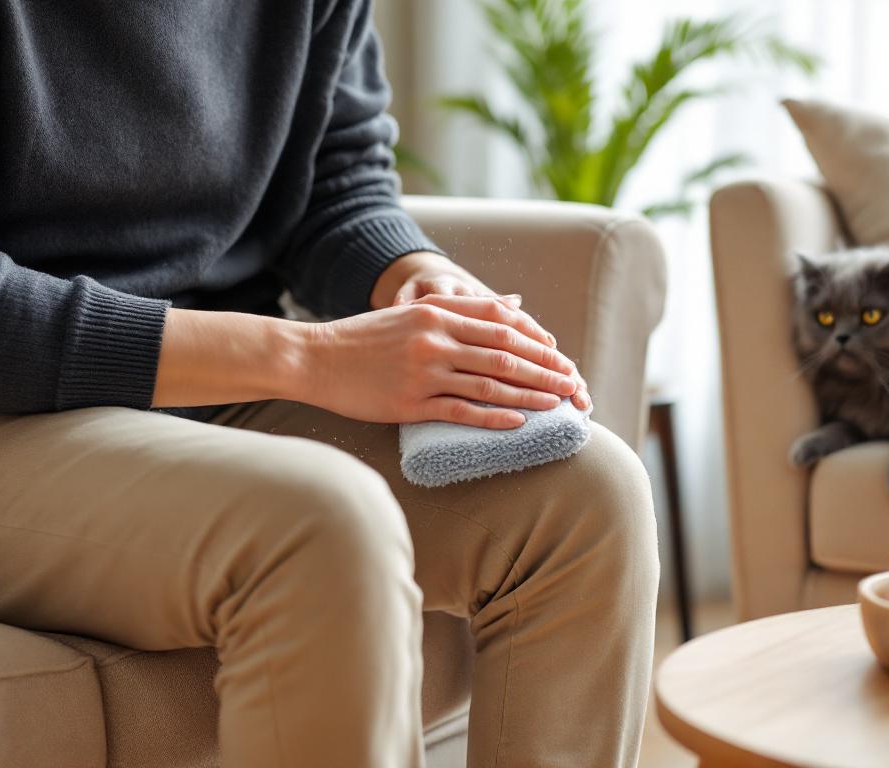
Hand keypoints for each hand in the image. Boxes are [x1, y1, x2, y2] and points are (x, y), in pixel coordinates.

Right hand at [372, 251, 590, 409]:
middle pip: (504, 353)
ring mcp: (424, 371)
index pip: (502, 323)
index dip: (537, 340)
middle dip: (545, 369)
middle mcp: (435, 338)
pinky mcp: (411, 403)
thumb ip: (462, 310)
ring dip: (530, 395)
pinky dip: (494, 418)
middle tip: (573, 383)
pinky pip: (462, 411)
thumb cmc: (366, 338)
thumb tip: (515, 305)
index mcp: (437, 312)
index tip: (560, 354)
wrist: (315, 358)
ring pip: (490, 383)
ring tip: (558, 404)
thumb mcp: (415, 312)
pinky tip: (519, 424)